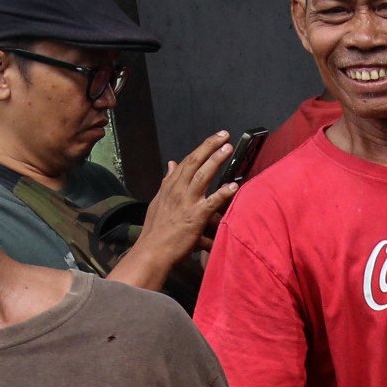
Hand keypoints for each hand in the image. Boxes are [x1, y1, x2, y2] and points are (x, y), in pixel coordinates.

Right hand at [133, 131, 236, 262]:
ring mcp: (186, 203)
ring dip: (215, 161)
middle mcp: (177, 191)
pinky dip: (222, 194)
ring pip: (202, 176)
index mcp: (170, 187)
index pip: (187, 161)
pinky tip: (233, 186)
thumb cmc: (157, 230)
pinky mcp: (194, 218)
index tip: (214, 138)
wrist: (152, 251)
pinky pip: (211, 203)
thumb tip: (172, 164)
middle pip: (194, 162)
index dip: (202, 148)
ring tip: (228, 149)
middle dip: (210, 147)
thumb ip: (167, 182)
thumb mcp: (158, 201)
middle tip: (225, 135)